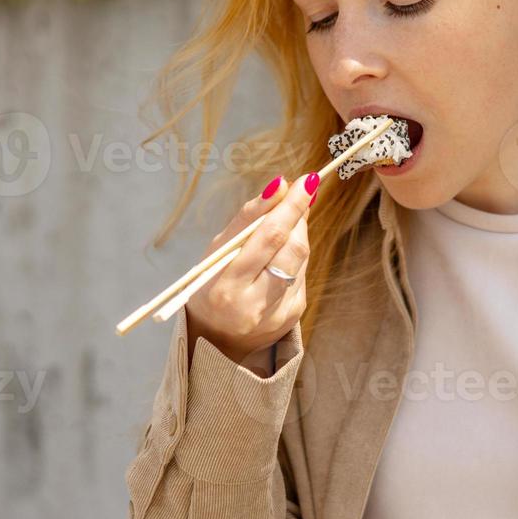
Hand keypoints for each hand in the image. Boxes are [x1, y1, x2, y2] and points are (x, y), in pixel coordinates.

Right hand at [184, 171, 316, 365]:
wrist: (217, 337)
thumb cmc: (213, 282)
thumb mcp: (218, 250)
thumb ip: (248, 218)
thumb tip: (281, 184)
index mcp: (227, 286)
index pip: (268, 238)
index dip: (289, 207)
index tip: (305, 182)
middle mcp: (254, 304)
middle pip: (292, 248)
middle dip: (299, 214)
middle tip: (303, 189)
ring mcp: (277, 312)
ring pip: (301, 258)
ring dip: (298, 232)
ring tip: (286, 220)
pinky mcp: (292, 314)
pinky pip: (301, 273)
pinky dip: (295, 256)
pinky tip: (281, 254)